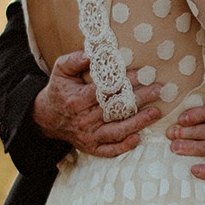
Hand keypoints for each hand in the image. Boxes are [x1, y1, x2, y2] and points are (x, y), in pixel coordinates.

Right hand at [33, 51, 161, 156]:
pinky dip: (124, 146)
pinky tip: (138, 138)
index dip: (123, 82)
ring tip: (156, 112)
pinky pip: (109, 150)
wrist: (46, 119)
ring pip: (116, 131)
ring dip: (138, 123)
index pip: (104, 90)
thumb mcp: (60, 71)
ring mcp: (88, 136)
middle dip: (138, 99)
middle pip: (115, 110)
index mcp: (76, 100)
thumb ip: (74, 60)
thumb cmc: (59, 90)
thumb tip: (91, 53)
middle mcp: (83, 120)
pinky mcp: (91, 147)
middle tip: (158, 90)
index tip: (141, 73)